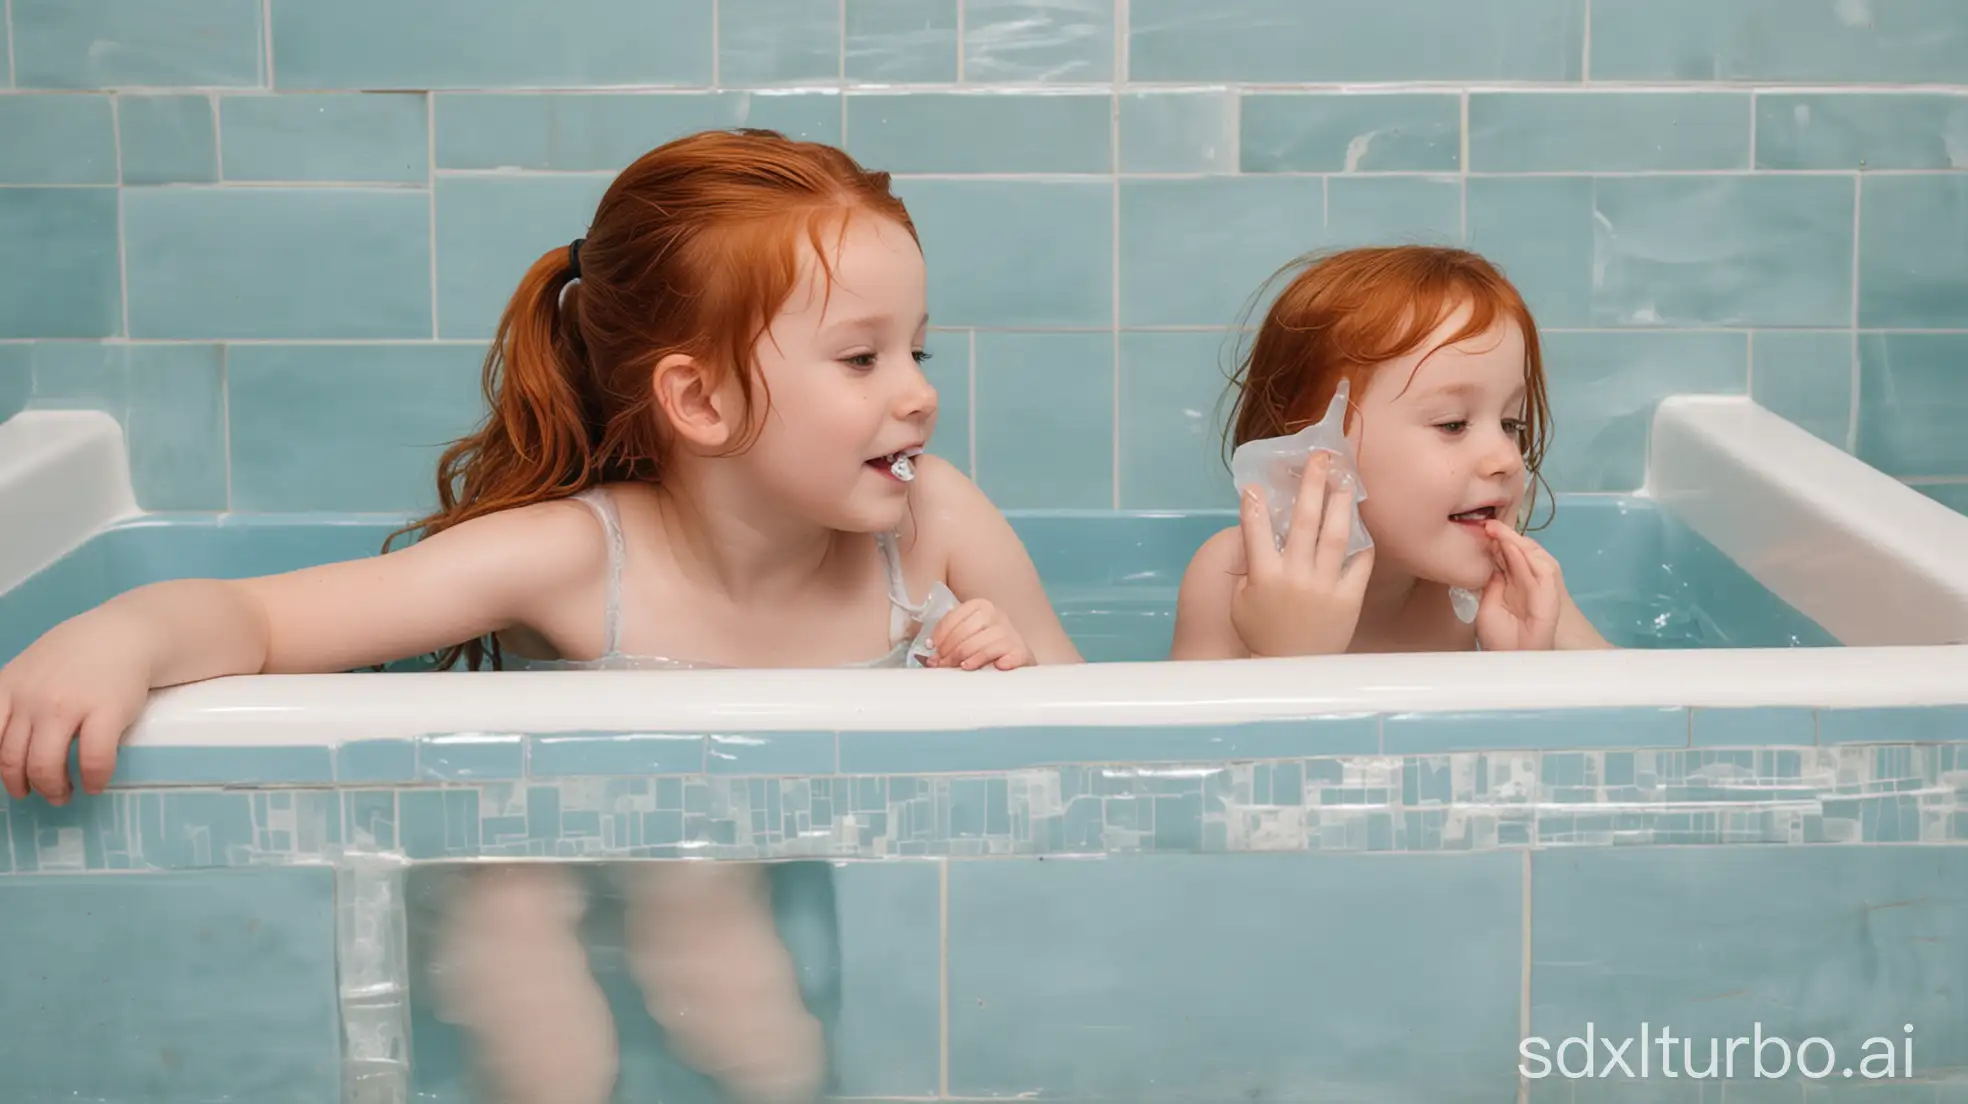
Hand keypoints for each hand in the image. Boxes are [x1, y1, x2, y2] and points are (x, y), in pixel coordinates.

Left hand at [0, 615, 152, 804]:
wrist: (124, 633)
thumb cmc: (76, 654)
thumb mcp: (28, 670)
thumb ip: (10, 700)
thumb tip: (4, 743)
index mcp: (7, 687)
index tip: (12, 778)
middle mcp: (31, 699)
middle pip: (13, 760)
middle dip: (24, 786)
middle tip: (39, 794)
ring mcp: (67, 706)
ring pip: (45, 765)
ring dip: (53, 790)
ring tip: (64, 794)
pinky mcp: (106, 713)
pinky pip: (93, 760)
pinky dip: (93, 779)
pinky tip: (95, 784)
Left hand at [926, 599, 1034, 669]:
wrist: (1019, 659)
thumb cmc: (988, 647)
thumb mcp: (969, 636)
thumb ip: (950, 641)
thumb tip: (929, 657)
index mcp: (980, 606)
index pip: (954, 618)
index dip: (940, 635)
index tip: (933, 650)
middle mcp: (996, 614)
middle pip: (965, 631)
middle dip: (949, 650)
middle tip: (941, 664)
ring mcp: (1009, 631)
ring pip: (980, 643)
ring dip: (965, 657)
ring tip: (958, 668)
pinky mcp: (1019, 649)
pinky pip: (998, 653)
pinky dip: (986, 660)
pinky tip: (978, 667)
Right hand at [1229, 451, 1374, 657]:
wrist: (1290, 668)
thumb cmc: (1261, 632)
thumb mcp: (1241, 600)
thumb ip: (1249, 566)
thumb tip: (1257, 531)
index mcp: (1264, 576)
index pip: (1256, 531)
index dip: (1254, 505)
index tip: (1256, 484)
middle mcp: (1296, 576)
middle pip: (1304, 521)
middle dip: (1311, 485)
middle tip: (1320, 459)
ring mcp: (1325, 587)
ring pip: (1335, 535)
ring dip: (1340, 503)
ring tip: (1345, 480)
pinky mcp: (1348, 599)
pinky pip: (1359, 564)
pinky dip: (1362, 544)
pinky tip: (1363, 525)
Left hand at [1473, 520, 1562, 651]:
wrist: (1509, 660)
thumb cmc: (1499, 639)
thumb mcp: (1487, 605)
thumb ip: (1492, 584)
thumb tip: (1490, 562)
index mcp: (1514, 586)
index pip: (1509, 557)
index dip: (1498, 543)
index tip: (1483, 530)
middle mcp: (1528, 584)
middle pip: (1521, 554)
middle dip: (1507, 537)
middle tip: (1490, 525)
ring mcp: (1540, 590)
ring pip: (1535, 559)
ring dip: (1519, 544)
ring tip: (1502, 534)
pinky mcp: (1549, 599)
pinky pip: (1545, 573)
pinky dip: (1532, 560)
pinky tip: (1517, 550)